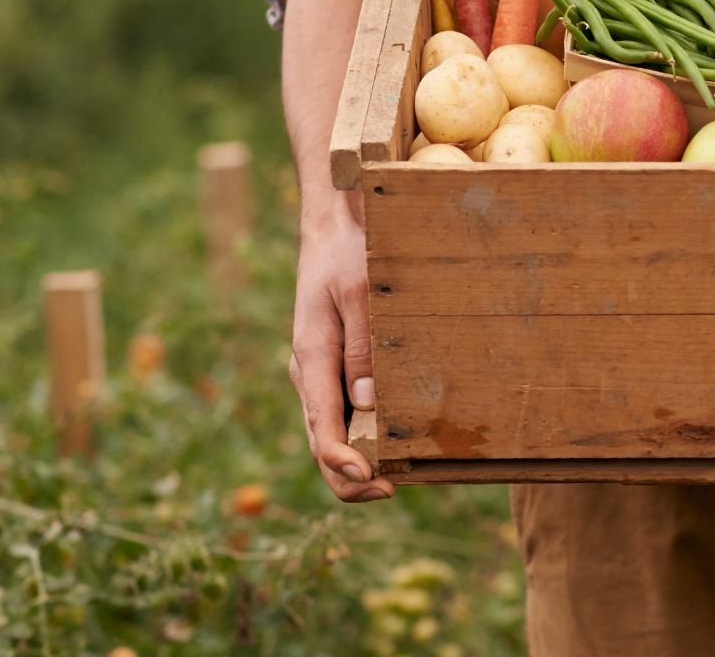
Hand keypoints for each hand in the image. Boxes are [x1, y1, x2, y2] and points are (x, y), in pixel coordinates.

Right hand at [288, 202, 394, 502]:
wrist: (334, 225)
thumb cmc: (348, 253)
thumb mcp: (360, 293)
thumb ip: (363, 349)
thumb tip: (368, 405)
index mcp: (312, 360)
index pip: (321, 430)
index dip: (345, 466)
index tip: (376, 483)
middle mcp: (311, 375)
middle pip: (323, 445)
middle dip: (354, 477)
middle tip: (395, 489)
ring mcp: (320, 374)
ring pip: (332, 434)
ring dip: (360, 461)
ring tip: (403, 475)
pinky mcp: (334, 368)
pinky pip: (343, 413)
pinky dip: (363, 436)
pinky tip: (396, 441)